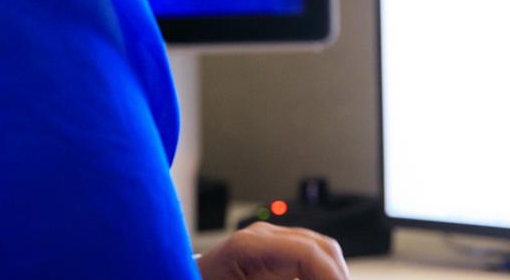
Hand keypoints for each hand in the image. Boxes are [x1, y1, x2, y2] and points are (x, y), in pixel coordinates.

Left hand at [195, 222, 348, 278]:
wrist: (171, 276)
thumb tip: (310, 278)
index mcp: (248, 246)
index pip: (309, 253)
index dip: (333, 277)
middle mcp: (260, 234)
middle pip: (322, 248)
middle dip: (337, 274)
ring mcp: (265, 239)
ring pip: (319, 251)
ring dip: (329, 273)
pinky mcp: (268, 250)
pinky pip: (305, 256)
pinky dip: (316, 273)